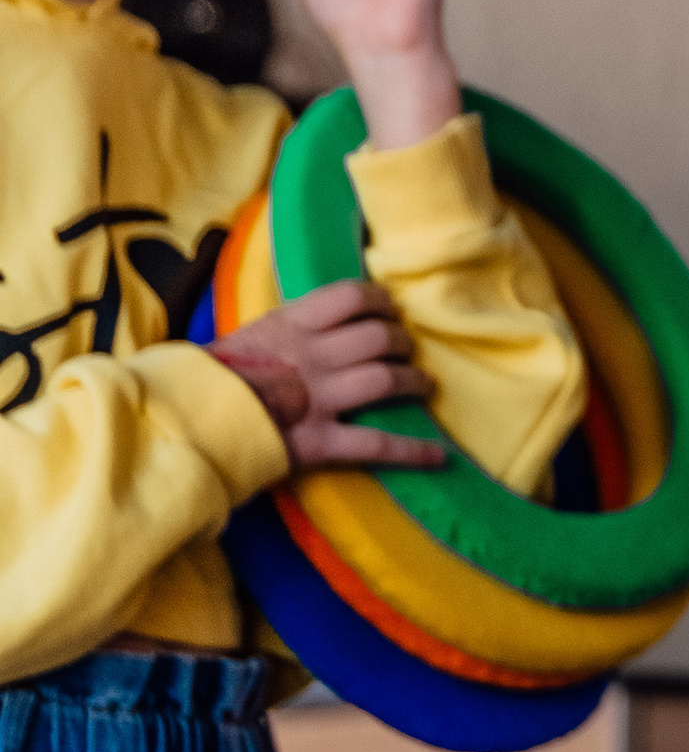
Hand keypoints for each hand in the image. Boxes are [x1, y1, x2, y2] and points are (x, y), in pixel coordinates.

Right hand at [211, 281, 448, 471]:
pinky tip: (439, 455)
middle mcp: (311, 355)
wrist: (185, 420)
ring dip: (414, 381)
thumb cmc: (213, 378)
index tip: (390, 309)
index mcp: (290, 324)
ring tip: (424, 385)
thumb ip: (287, 329)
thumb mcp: (248, 336)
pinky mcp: (320, 440)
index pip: (350, 296)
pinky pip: (378, 444)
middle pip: (378, 337)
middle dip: (402, 342)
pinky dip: (414, 450)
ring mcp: (318, 398)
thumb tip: (320, 322)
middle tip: (406, 350)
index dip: (380, 301)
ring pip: (386, 380)